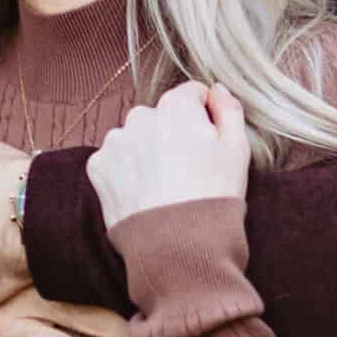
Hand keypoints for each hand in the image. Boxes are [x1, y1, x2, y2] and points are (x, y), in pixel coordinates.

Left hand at [87, 81, 249, 227]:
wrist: (177, 246)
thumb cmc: (213, 198)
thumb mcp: (238, 150)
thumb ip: (229, 109)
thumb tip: (216, 89)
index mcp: (176, 106)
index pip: (192, 95)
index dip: (204, 119)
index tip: (208, 146)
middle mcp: (140, 116)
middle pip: (160, 117)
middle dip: (171, 135)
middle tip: (186, 171)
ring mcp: (115, 141)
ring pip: (135, 138)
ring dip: (146, 152)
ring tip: (163, 187)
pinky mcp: (98, 167)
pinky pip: (114, 161)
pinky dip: (126, 173)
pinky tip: (143, 194)